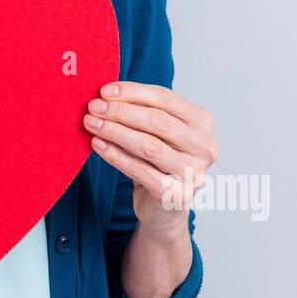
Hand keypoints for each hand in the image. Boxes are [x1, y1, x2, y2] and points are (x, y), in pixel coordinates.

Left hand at [83, 82, 217, 231]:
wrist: (163, 207)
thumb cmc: (157, 161)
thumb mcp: (154, 132)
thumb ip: (140, 111)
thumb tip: (106, 95)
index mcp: (202, 122)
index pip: (166, 99)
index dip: (133, 92)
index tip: (104, 90)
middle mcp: (204, 147)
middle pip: (158, 122)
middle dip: (121, 111)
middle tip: (94, 107)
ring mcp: (194, 173)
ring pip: (150, 146)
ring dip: (116, 132)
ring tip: (92, 124)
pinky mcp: (178, 195)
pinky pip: (141, 171)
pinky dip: (116, 156)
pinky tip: (98, 145)